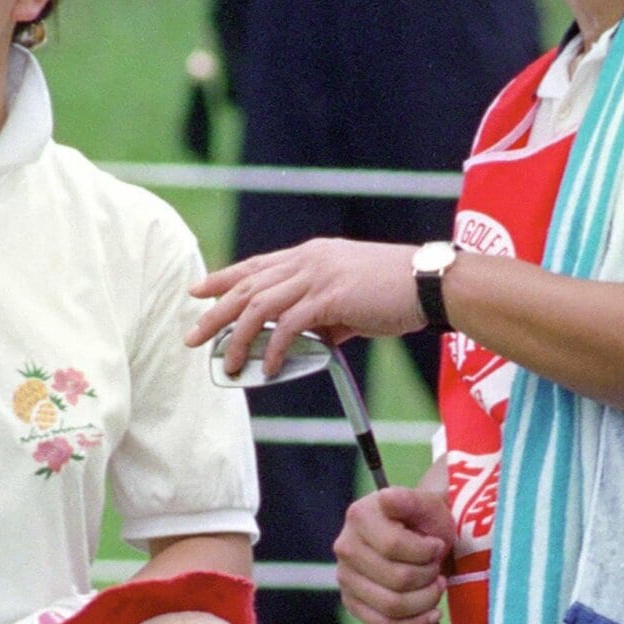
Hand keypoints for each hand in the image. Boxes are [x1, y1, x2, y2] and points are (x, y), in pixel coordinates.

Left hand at [187, 239, 422, 376]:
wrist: (431, 283)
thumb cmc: (397, 292)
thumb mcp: (352, 300)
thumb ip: (327, 316)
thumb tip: (312, 340)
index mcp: (311, 255)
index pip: (256, 265)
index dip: (223, 278)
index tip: (197, 291)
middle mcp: (308, 260)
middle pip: (247, 286)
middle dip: (215, 313)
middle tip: (191, 337)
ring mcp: (318, 276)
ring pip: (260, 306)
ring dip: (237, 338)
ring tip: (227, 365)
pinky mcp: (331, 297)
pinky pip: (290, 326)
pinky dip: (275, 349)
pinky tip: (269, 369)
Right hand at [334, 487, 454, 623]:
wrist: (419, 538)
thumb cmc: (424, 520)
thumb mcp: (425, 504)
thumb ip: (409, 499)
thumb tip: (388, 497)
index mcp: (359, 516)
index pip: (393, 547)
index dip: (425, 552)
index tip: (437, 546)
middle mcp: (345, 547)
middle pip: (397, 580)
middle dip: (428, 576)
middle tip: (436, 567)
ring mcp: (345, 577)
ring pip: (392, 606)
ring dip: (426, 600)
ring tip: (435, 585)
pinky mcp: (352, 602)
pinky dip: (414, 623)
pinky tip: (432, 613)